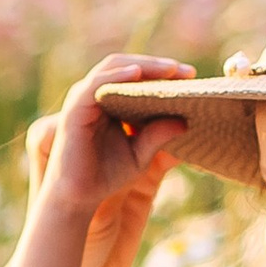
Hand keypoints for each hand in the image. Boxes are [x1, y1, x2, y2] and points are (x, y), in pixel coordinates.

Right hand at [5, 55, 190, 266]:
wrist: (78, 200)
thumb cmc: (105, 177)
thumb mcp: (141, 155)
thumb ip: (159, 135)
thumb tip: (185, 120)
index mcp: (111, 104)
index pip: (137, 77)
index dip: (163, 73)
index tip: (191, 76)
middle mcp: (96, 97)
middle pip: (127, 67)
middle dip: (158, 65)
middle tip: (186, 72)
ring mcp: (83, 101)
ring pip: (113, 69)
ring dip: (143, 66)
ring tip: (170, 69)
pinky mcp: (74, 110)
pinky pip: (95, 85)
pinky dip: (117, 76)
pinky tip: (138, 74)